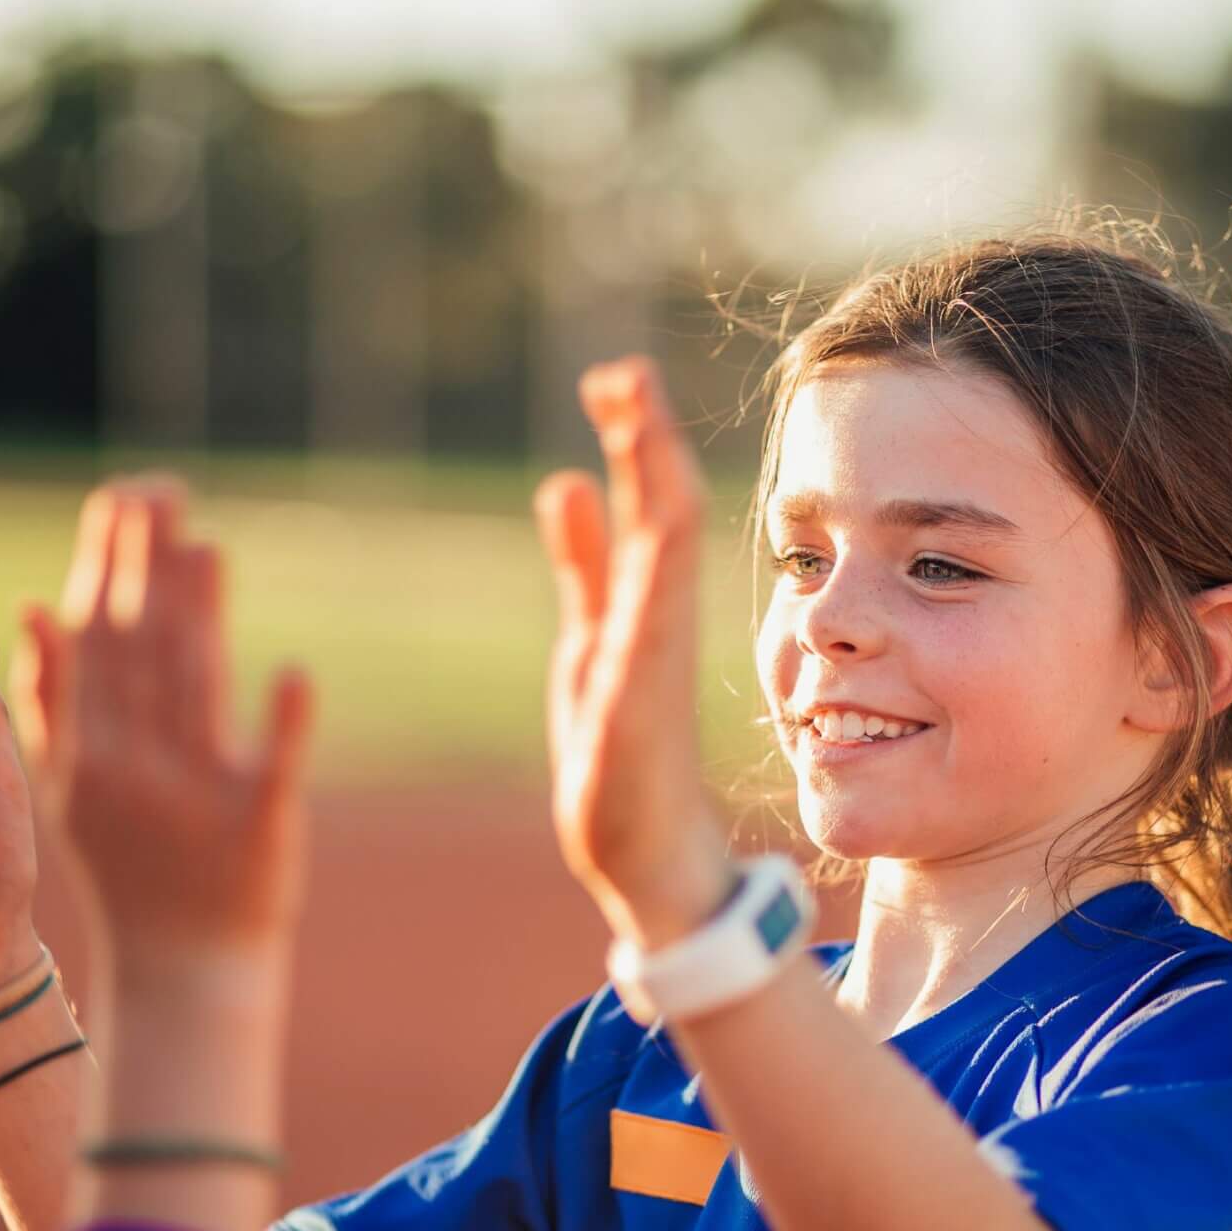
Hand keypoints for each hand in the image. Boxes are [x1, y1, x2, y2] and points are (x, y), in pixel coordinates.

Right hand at [15, 479, 314, 970]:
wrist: (183, 967)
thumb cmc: (132, 866)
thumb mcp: (71, 789)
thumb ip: (52, 701)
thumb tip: (31, 603)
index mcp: (92, 751)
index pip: (99, 643)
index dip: (108, 567)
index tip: (120, 497)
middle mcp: (138, 767)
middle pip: (143, 652)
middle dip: (148, 567)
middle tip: (160, 490)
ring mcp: (198, 796)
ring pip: (195, 693)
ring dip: (199, 618)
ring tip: (207, 547)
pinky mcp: (260, 828)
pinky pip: (273, 771)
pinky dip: (284, 723)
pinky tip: (292, 673)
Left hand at [534, 357, 729, 950]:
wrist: (648, 860)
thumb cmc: (622, 757)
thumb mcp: (592, 639)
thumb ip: (586, 564)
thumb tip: (567, 481)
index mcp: (644, 607)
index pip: (650, 506)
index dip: (636, 440)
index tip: (619, 375)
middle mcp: (657, 627)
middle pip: (661, 516)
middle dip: (645, 444)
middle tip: (626, 369)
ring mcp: (653, 667)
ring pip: (664, 561)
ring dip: (652, 489)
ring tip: (636, 421)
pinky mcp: (639, 712)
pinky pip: (653, 632)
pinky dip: (652, 578)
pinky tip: (651, 529)